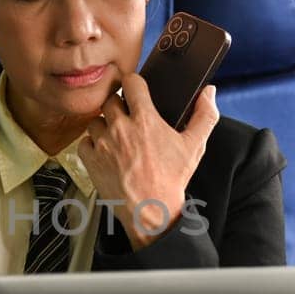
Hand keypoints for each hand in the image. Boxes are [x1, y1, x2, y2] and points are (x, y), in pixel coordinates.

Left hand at [80, 74, 219, 248]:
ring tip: (116, 138)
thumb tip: (209, 92)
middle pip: (110, 99)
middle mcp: (121, 128)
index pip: (131, 82)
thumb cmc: (172, 180)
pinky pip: (84, 141)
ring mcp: (103, 144)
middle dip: (118, 106)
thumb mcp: (195, 146)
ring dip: (104, 126)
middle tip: (127, 118)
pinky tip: (105, 152)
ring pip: (95, 120)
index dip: (134, 84)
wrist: (151, 211)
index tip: (136, 90)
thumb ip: (205, 115)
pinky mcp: (91, 160)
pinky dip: (92, 145)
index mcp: (145, 120)